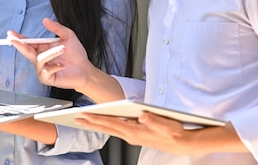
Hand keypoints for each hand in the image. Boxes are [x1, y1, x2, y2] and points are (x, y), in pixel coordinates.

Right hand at [9, 18, 92, 90]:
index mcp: (43, 48)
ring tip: (63, 49)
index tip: (10, 33)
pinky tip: (63, 65)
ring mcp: (42, 69)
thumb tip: (44, 20)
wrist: (85, 70)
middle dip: (19, 45)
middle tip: (13, 39)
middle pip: (26, 51)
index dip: (19, 38)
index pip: (28, 43)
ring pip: (40, 59)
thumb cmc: (76, 55)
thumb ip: (57, 28)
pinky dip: (55, 66)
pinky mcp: (47, 79)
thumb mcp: (68, 36)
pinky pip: (46, 71)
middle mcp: (40, 59)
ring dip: (52, 53)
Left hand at [75, 111, 196, 154]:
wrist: (180, 143)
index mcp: (135, 131)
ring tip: (84, 119)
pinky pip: (116, 130)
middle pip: (107, 127)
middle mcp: (131, 135)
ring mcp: (132, 136)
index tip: (85, 115)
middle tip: (76, 117)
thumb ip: (154, 120)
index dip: (97, 119)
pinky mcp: (134, 135)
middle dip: (91, 122)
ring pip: (110, 129)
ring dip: (96, 124)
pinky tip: (102, 122)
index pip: (112, 123)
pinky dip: (106, 125)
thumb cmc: (174, 133)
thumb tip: (143, 116)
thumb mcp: (167, 125)